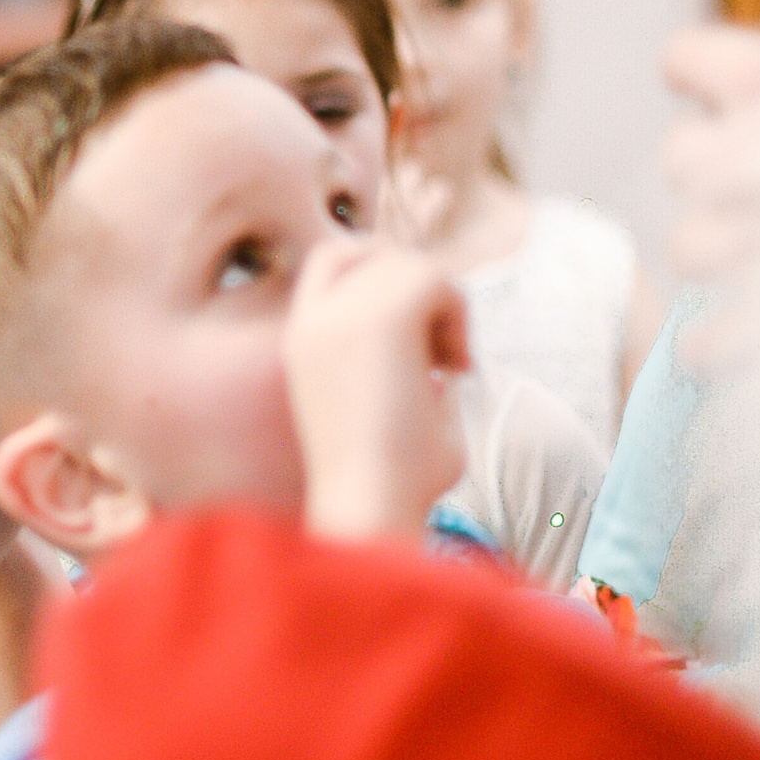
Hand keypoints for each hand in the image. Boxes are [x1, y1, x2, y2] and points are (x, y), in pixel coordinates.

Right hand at [286, 236, 468, 540]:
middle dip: (422, 292)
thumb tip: (440, 349)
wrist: (371, 506)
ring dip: (445, 306)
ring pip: (410, 264)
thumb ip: (403, 365)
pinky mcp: (375, 319)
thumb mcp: (386, 407)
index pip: (335, 258)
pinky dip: (458, 315)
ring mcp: (338, 314)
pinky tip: (458, 368)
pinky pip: (433, 278)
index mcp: (301, 340)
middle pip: (378, 253)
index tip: (421, 340)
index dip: (384, 273)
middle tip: (445, 359)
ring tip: (451, 365)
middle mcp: (312, 320)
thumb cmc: (391, 481)